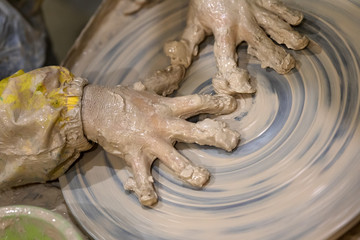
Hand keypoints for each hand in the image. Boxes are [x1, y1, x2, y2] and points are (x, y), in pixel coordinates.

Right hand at [81, 85, 239, 205]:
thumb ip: (165, 80)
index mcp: (167, 107)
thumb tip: (178, 68)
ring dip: (190, 171)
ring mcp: (150, 142)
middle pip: (195, 131)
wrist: (97, 109)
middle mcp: (163, 125)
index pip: (196, 102)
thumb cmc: (123, 98)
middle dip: (216, 137)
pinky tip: (151, 201)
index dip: (216, 103)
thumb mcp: (148, 87)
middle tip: (233, 143)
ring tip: (204, 179)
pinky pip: (142, 178)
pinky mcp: (135, 157)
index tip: (233, 105)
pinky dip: (146, 191)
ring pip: (175, 160)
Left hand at [164, 0, 308, 94]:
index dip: (233, 75)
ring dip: (288, 36)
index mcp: (223, 30)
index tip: (244, 87)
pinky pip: (277, 6)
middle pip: (261, 43)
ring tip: (301, 46)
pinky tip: (298, 21)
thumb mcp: (193, 21)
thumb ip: (190, 42)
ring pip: (274, 25)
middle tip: (288, 67)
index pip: (227, 58)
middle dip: (276, 56)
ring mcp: (254, 9)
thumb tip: (184, 62)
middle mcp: (242, 22)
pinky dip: (288, 13)